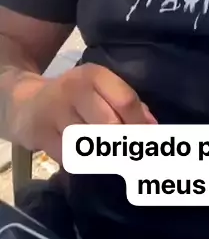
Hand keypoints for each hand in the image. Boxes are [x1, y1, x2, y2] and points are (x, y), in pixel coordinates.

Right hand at [10, 63, 156, 163]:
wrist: (25, 103)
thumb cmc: (73, 98)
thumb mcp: (99, 90)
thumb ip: (126, 104)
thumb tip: (152, 126)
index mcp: (94, 75)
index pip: (125, 101)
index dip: (140, 125)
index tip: (149, 141)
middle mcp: (74, 89)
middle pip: (110, 125)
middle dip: (125, 143)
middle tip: (133, 156)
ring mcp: (55, 112)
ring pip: (91, 143)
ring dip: (105, 156)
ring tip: (113, 159)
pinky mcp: (40, 135)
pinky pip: (71, 157)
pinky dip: (83, 162)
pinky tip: (87, 158)